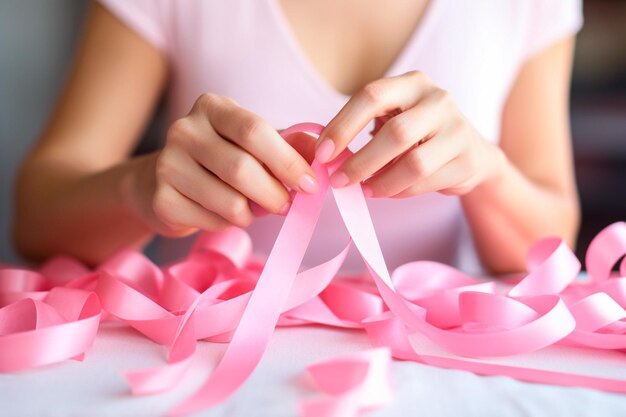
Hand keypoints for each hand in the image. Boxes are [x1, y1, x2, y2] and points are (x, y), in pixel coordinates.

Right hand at [144, 94, 318, 236]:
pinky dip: (229, 224)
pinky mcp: (160, 199)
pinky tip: (225, 213)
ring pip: (229, 201)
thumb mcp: (256, 144)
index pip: (254, 131)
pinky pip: (211, 221)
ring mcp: (167, 164)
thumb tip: (326, 155)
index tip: (312, 184)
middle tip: (289, 205)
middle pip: (241, 169)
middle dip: (275, 194)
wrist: (165, 179)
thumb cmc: (222, 158)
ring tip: (256, 208)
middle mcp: (184, 130)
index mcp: (213, 107)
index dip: (287, 161)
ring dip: (253, 213)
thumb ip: (291, 145)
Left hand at [316, 71, 505, 197]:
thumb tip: (326, 156)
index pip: (371, 96)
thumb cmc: (419, 134)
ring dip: (381, 182)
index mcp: (412, 83)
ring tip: (364, 190)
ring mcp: (457, 129)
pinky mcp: (467, 160)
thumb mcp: (394, 118)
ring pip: (413, 163)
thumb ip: (363, 128)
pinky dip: (399, 191)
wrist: (471, 152)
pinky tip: (386, 191)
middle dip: (360, 162)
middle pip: (395, 134)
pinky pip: (425, 182)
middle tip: (338, 181)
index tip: (322, 154)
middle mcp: (438, 100)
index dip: (342, 126)